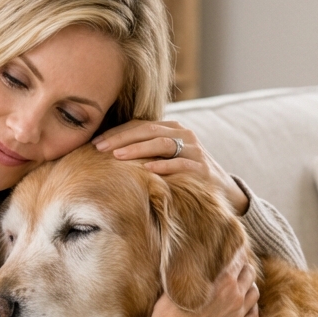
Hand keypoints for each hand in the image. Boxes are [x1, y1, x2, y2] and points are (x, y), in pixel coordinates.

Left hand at [94, 119, 248, 214]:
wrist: (222, 191)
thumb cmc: (184, 175)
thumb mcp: (165, 160)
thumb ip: (144, 153)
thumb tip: (106, 156)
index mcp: (172, 129)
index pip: (140, 125)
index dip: (117, 132)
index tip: (95, 142)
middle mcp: (184, 135)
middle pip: (148, 130)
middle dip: (121, 138)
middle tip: (99, 148)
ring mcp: (194, 150)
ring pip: (162, 144)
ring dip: (137, 149)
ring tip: (117, 157)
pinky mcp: (202, 168)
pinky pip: (181, 164)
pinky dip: (163, 166)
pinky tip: (146, 170)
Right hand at [138, 249, 258, 316]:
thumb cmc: (168, 313)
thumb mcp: (179, 284)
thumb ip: (195, 269)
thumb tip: (199, 254)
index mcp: (223, 282)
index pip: (239, 258)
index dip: (236, 250)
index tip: (233, 246)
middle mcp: (235, 298)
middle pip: (250, 273)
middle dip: (243, 266)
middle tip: (234, 264)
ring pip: (255, 294)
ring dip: (249, 285)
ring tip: (240, 283)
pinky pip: (253, 315)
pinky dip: (251, 306)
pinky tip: (243, 304)